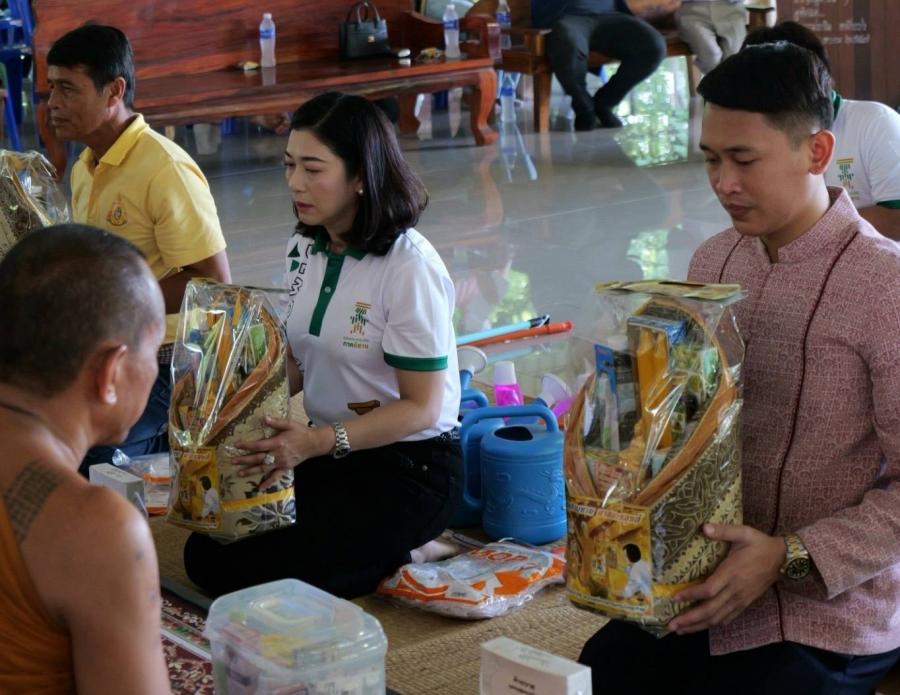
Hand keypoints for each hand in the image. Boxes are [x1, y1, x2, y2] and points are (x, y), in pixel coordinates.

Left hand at [233, 416, 330, 488]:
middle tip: (233, 461)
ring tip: (240, 473)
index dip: (247, 445)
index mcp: (277, 442)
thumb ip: (276, 422)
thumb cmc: (301, 432)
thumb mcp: (290, 424)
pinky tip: (260, 488)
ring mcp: (281, 463)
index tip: (237, 445)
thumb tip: (264, 418)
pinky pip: (275, 477)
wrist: (314, 443)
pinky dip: (268, 483)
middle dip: (244, 460)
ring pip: (264, 468)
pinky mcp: (285, 468)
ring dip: (251, 471)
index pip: (258, 445)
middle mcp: (277, 454)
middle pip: (258, 458)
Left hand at [667, 523, 785, 634]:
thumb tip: (704, 527)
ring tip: (679, 630)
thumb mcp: (744, 532)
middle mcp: (735, 590)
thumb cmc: (760, 544)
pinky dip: (712, 624)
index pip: (709, 590)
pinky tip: (700, 627)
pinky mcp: (745, 604)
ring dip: (698, 626)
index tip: (674, 598)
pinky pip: (727, 618)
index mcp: (732, 573)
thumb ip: (724, 530)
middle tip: (670, 626)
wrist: (783, 559)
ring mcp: (741, 600)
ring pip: (717, 618)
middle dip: (689, 619)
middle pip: (710, 610)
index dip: (691, 596)